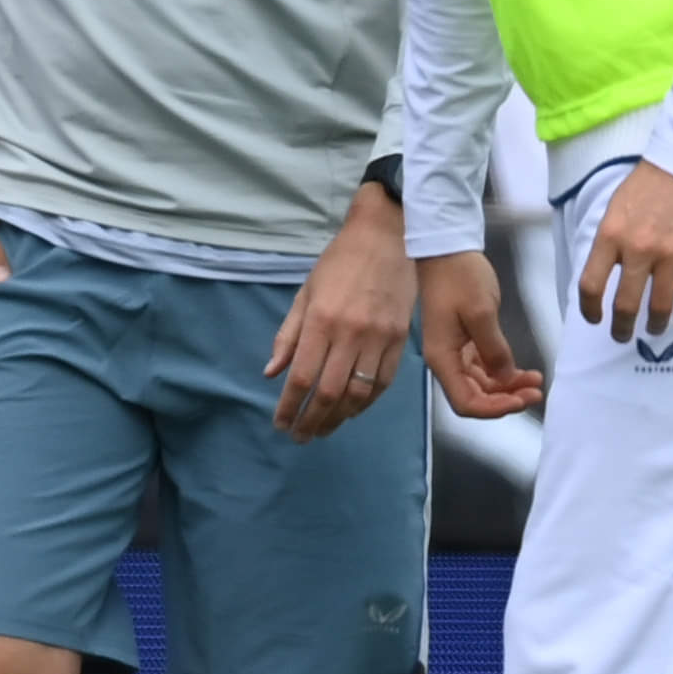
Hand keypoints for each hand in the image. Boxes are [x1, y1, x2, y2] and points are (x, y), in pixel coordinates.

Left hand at [265, 183, 415, 438]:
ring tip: (322, 429)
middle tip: (300, 435)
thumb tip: (271, 374)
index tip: (280, 423)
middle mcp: (350, 333)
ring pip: (358, 393)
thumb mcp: (305, 293)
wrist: (387, 238)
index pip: (302, 376)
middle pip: (328, 392)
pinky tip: (351, 411)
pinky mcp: (401, 340)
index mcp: (321, 320)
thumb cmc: (339, 263)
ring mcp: (379, 338)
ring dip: (337, 418)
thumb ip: (288, 336)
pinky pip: (383, 383)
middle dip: (311, 420)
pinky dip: (365, 403)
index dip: (289, 406)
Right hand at [420, 249, 544, 419]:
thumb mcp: (481, 312)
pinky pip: (485, 368)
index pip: (466, 402)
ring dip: (508, 387)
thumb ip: (494, 349)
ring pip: (482, 384)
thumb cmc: (460, 278)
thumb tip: (506, 377)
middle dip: (506, 399)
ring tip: (536, 380)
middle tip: (536, 391)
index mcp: (443, 358)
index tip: (521, 400)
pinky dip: (504, 372)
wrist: (448, 250)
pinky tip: (523, 370)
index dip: (494, 409)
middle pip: (475, 396)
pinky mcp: (465, 341)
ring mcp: (455, 352)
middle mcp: (446, 360)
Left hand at [577, 160, 672, 343]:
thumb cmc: (648, 185)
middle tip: (621, 335)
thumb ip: (609, 243)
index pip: (591, 285)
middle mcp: (639, 249)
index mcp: (611, 235)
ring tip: (652, 329)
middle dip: (621, 328)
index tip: (594, 318)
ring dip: (654, 326)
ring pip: (659, 308)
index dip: (589, 310)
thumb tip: (604, 277)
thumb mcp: (615, 209)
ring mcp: (672, 254)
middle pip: (625, 306)